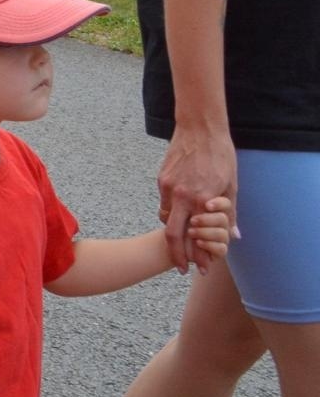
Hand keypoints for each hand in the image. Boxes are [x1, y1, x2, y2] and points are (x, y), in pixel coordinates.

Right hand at [156, 128, 237, 272]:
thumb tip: (233, 236)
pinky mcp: (162, 179)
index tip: (199, 268)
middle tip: (180, 267)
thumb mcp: (232, 185)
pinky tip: (180, 214)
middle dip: (177, 255)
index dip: (198, 256)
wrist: (199, 129)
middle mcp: (181, 196)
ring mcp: (168, 187)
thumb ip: (230, 213)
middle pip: (172, 235)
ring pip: (166, 219)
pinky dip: (171, 213)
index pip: (196, 237)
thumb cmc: (220, 155)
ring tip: (182, 240)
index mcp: (202, 199)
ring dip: (174, 231)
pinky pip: (164, 203)